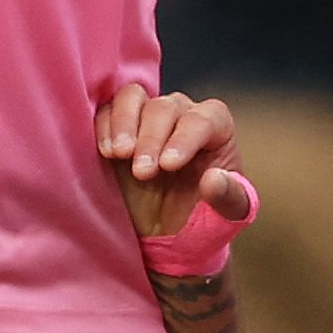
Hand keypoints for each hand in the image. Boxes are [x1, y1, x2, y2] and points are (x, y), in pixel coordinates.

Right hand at [97, 82, 252, 243]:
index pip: (205, 119)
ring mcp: (147, 118)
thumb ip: (228, 199)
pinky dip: (104, 126)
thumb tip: (213, 179)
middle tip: (143, 173)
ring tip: (119, 154)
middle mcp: (182, 116)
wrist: (167, 235)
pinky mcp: (118, 128)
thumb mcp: (224, 219)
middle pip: (165, 106)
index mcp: (217, 130)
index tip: (169, 165)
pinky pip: (107, 110)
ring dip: (124, 122)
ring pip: (134, 97)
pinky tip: (106, 152)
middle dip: (152, 137)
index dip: (186, 137)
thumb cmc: (202, 221)